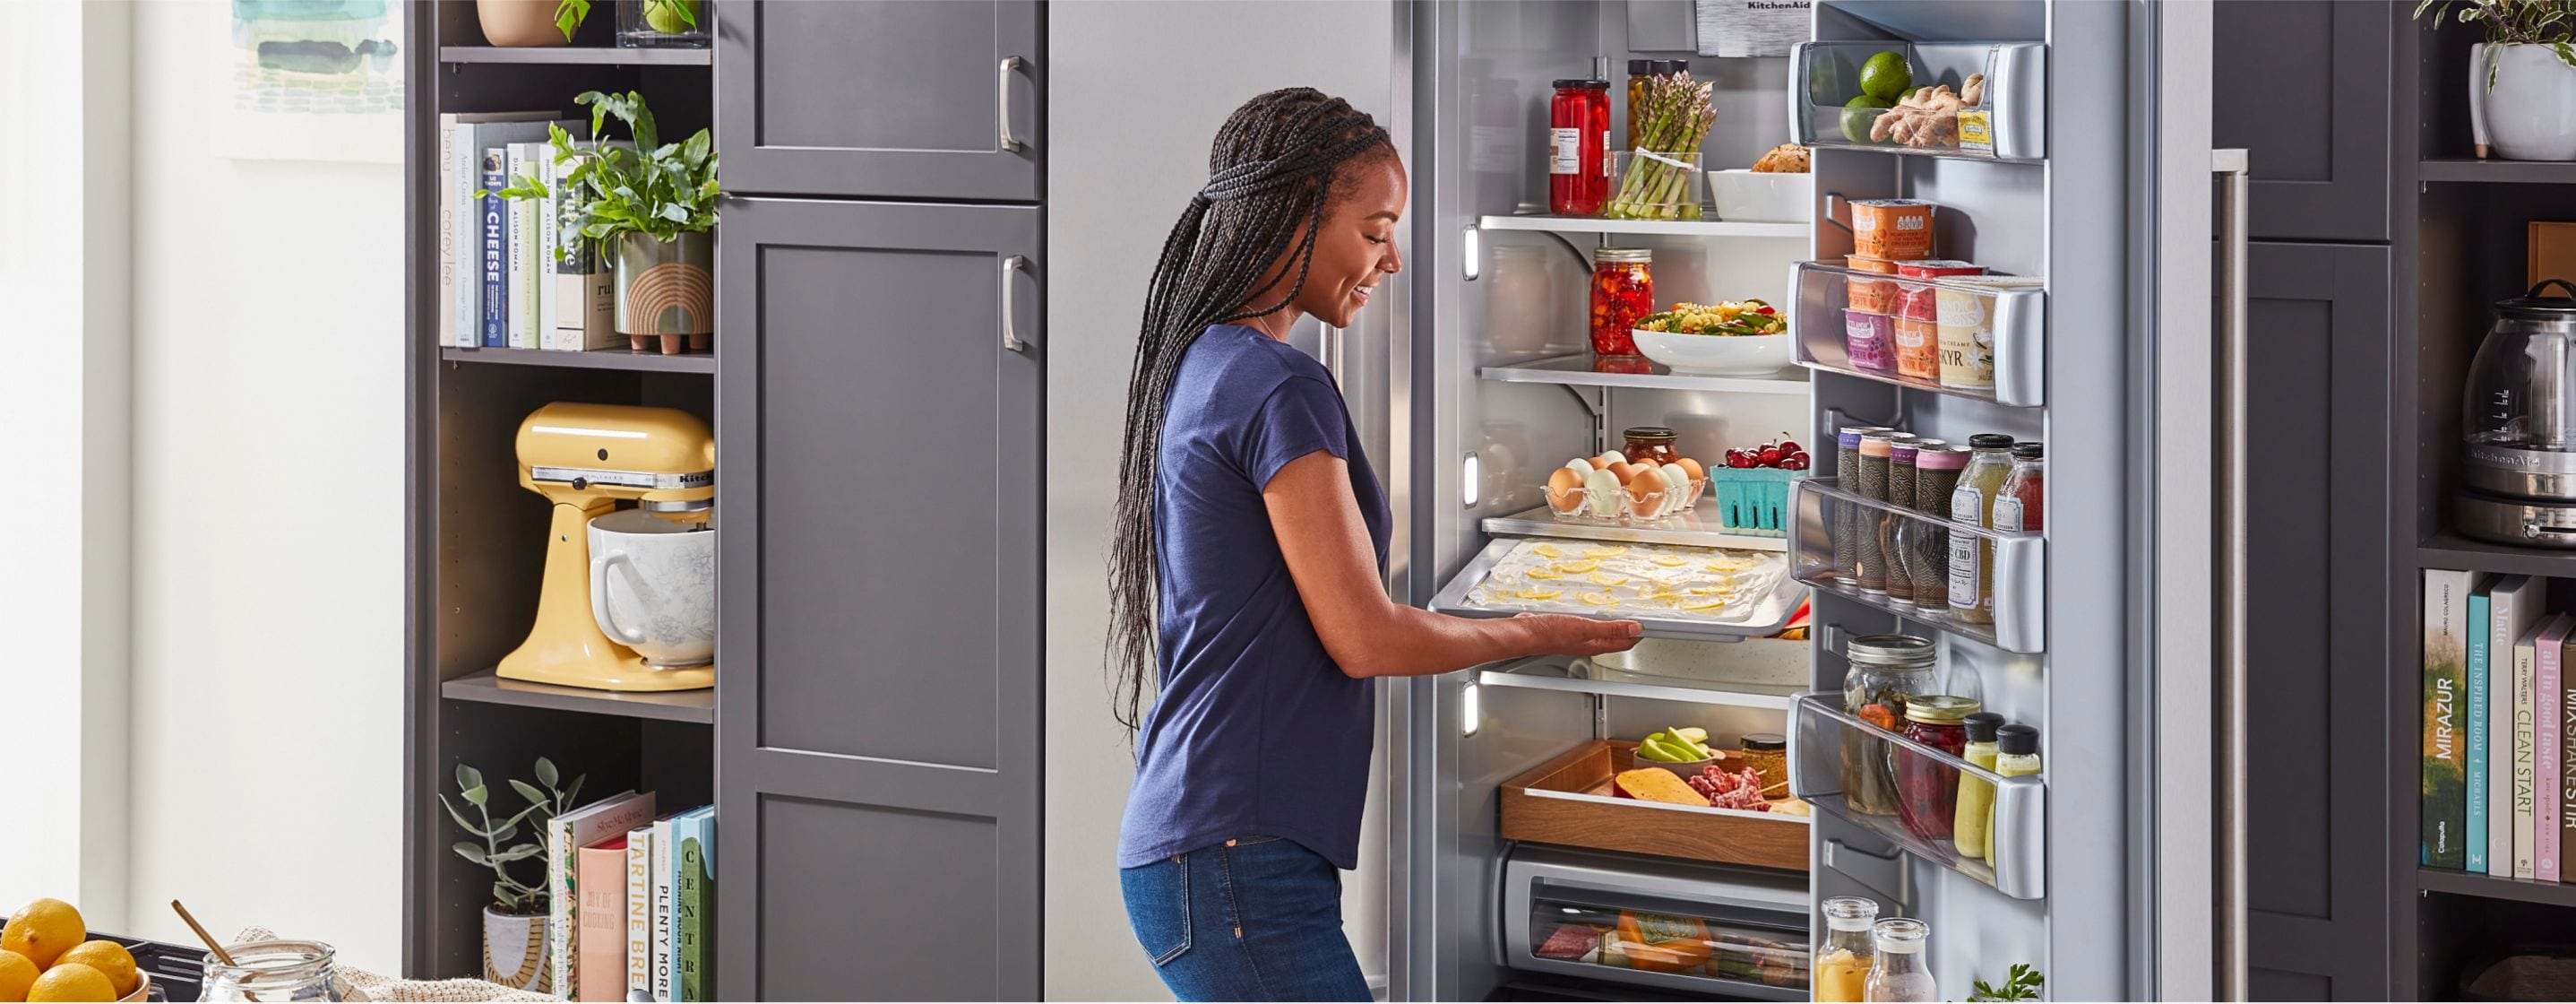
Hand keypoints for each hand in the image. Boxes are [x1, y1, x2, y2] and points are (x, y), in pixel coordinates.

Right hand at [1515, 613, 1643, 656]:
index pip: (1623, 643)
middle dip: (1627, 629)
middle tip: (1636, 616)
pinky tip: (1589, 609)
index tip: (1646, 624)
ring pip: (1600, 631)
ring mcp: (1576, 636)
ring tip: (1619, 611)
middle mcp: (1588, 643)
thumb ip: (1610, 629)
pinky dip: (1593, 617)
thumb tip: (1635, 628)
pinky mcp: (1565, 629)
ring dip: (1610, 623)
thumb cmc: (1550, 634)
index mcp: (1595, 645)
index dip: (1637, 635)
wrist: (1524, 633)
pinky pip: (1585, 623)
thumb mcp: (1585, 628)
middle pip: (1613, 639)